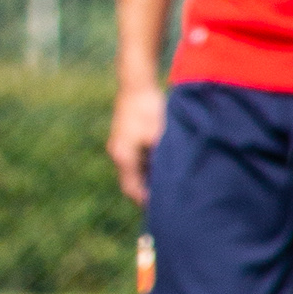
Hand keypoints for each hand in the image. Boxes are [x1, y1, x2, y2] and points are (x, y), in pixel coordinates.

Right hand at [106, 82, 166, 205]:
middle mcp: (118, 153)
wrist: (136, 83)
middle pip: (131, 182)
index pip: (132, 189)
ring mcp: (119, 145)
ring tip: (167, 185)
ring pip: (133, 170)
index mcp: (124, 156)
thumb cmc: (149, 108)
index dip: (146, 202)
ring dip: (147, 178)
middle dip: (147, 192)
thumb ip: (164, 159)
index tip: (163, 210)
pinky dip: (146, 166)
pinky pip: (134, 159)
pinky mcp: (124, 137)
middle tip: (167, 202)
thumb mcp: (161, 136)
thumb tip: (174, 179)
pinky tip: (162, 165)